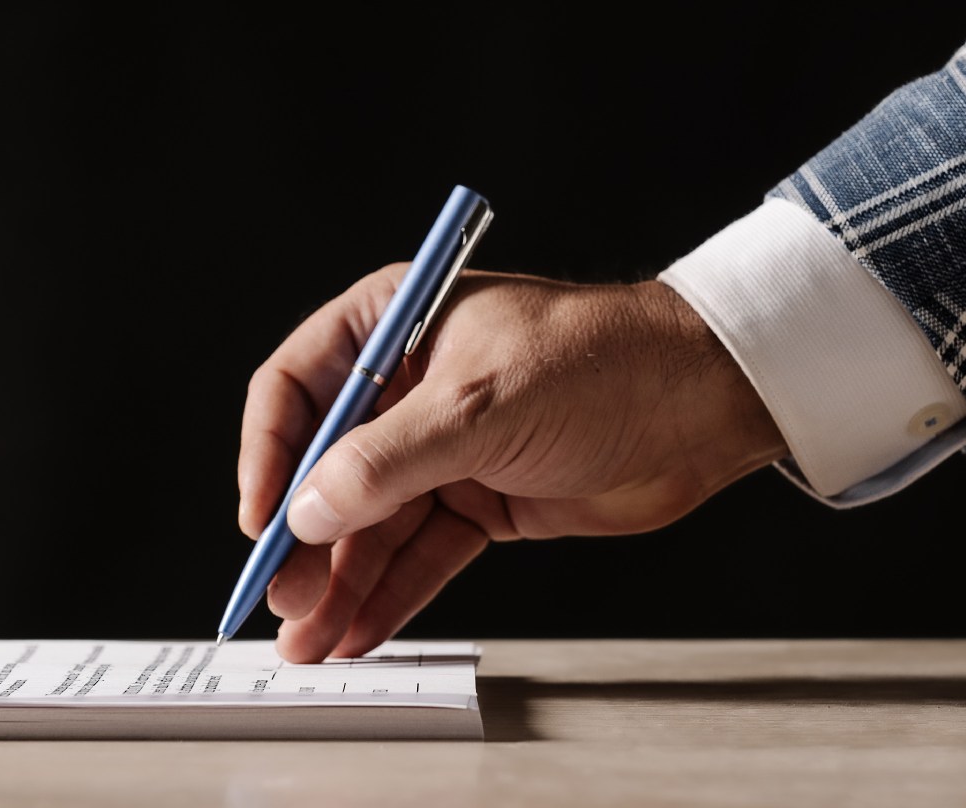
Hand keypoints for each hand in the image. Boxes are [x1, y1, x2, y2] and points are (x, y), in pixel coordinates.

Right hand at [237, 267, 787, 661]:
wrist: (703, 406)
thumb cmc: (603, 363)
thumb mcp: (482, 405)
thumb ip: (390, 460)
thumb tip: (310, 510)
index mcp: (398, 326)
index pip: (300, 388)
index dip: (270, 455)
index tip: (262, 520)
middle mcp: (411, 387)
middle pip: (329, 467)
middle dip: (306, 538)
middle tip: (286, 599)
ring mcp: (445, 448)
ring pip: (373, 522)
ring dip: (341, 581)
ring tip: (310, 638)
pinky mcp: (480, 499)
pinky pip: (421, 552)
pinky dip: (391, 593)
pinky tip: (359, 631)